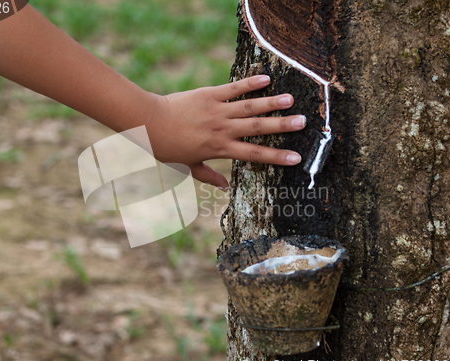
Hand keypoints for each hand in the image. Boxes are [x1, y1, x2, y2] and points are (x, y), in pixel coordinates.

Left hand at [148, 75, 305, 189]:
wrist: (150, 123)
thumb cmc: (168, 148)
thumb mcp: (187, 167)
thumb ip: (208, 176)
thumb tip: (225, 188)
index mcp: (219, 149)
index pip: (254, 155)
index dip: (276, 157)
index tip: (296, 159)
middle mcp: (222, 130)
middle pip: (257, 129)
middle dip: (282, 126)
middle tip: (303, 122)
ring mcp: (217, 111)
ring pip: (249, 107)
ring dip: (271, 102)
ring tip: (291, 99)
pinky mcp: (209, 94)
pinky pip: (233, 88)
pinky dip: (249, 83)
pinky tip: (266, 78)